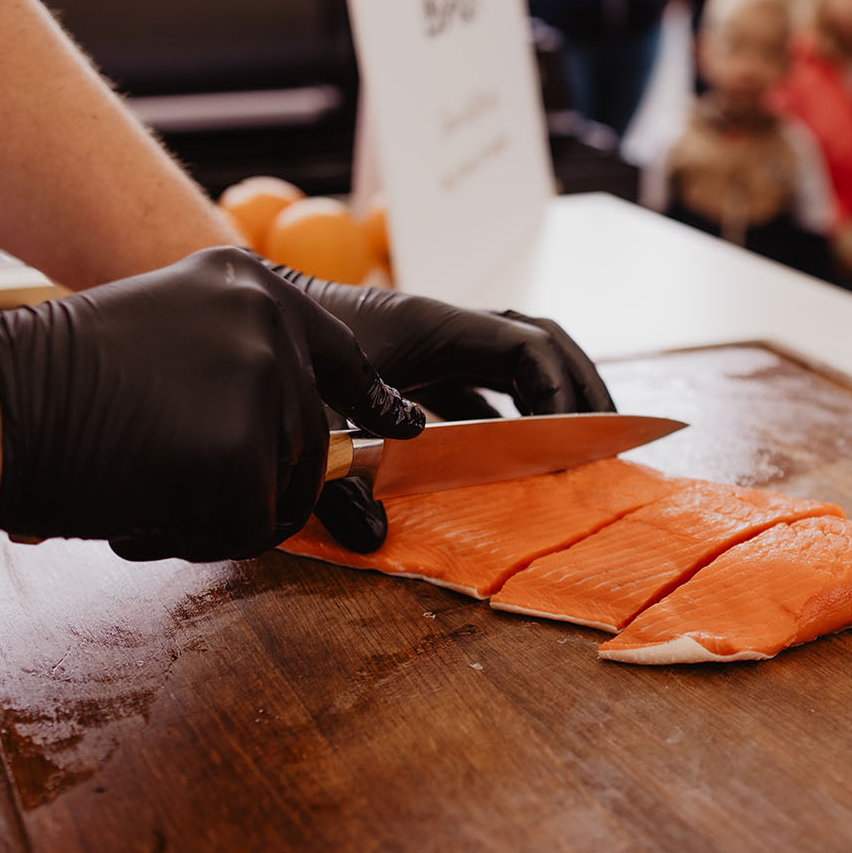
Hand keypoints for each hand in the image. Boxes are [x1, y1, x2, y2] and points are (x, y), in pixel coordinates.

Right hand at [0, 247, 423, 560]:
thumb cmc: (56, 380)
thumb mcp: (170, 334)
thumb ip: (239, 363)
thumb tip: (305, 434)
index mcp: (253, 286)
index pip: (344, 353)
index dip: (370, 398)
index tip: (402, 422)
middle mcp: (271, 326)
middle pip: (309, 439)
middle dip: (249, 480)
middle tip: (165, 478)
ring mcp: (264, 388)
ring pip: (284, 491)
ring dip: (222, 512)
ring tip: (144, 488)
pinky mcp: (245, 457)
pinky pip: (248, 529)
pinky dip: (196, 539)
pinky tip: (136, 510)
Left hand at [277, 270, 615, 550]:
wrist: (241, 311)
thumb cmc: (273, 356)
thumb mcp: (307, 419)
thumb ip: (338, 481)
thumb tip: (377, 541)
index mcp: (432, 326)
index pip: (527, 348)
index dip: (562, 392)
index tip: (576, 444)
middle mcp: (443, 327)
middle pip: (542, 343)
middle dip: (582, 387)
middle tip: (611, 441)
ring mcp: (433, 344)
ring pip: (517, 359)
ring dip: (555, 395)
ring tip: (583, 446)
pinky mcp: (418, 364)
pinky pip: (483, 382)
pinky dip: (510, 412)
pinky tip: (518, 459)